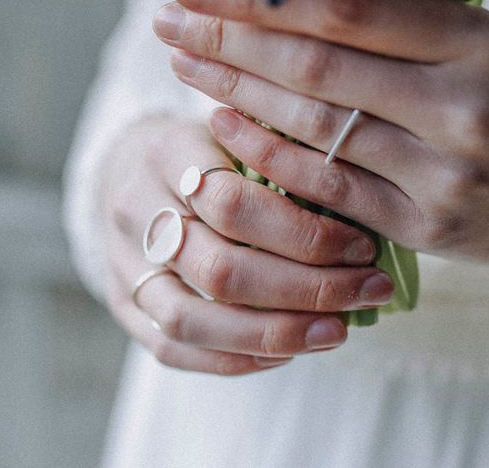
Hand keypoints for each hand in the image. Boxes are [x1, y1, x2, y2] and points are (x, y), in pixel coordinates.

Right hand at [99, 116, 393, 375]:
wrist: (126, 164)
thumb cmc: (200, 147)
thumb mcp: (234, 130)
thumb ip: (280, 160)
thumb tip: (363, 213)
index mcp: (166, 152)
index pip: (233, 203)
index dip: (304, 233)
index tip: (362, 246)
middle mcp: (135, 210)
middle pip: (218, 268)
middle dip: (305, 289)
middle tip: (368, 291)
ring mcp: (121, 262)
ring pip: (191, 318)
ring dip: (274, 334)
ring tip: (336, 331)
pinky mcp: (120, 302)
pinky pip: (172, 348)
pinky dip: (233, 358)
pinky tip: (285, 353)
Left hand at [151, 0, 488, 268]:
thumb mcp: (473, 41)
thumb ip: (392, 24)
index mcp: (468, 41)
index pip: (341, 8)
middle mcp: (454, 106)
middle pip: (313, 65)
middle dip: (227, 38)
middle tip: (169, 19)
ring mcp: (437, 173)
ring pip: (312, 125)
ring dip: (235, 89)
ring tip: (184, 61)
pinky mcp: (421, 225)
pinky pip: (326, 185)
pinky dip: (269, 151)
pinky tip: (223, 119)